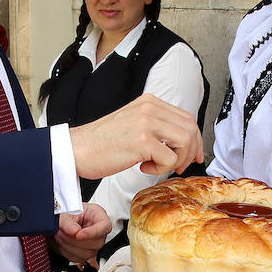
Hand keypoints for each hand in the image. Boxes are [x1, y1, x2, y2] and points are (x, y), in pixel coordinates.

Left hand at [49, 202, 109, 265]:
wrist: (57, 221)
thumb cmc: (65, 212)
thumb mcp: (64, 213)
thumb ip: (68, 222)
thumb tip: (73, 231)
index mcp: (98, 216)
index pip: (104, 226)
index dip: (92, 233)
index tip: (78, 235)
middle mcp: (98, 231)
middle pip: (96, 243)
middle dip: (76, 240)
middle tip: (62, 232)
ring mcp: (92, 244)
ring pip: (87, 253)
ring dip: (69, 246)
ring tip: (59, 236)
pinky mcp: (83, 253)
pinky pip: (77, 258)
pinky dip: (66, 251)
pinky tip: (61, 242)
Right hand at [70, 94, 203, 178]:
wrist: (76, 150)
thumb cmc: (101, 143)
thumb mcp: (133, 123)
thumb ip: (156, 126)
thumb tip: (181, 142)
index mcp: (149, 102)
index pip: (187, 118)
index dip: (195, 139)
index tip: (193, 155)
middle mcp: (150, 108)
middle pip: (190, 128)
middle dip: (191, 151)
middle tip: (180, 166)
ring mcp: (146, 123)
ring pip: (185, 142)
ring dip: (177, 160)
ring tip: (158, 165)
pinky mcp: (142, 141)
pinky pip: (170, 159)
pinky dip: (160, 169)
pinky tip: (142, 167)